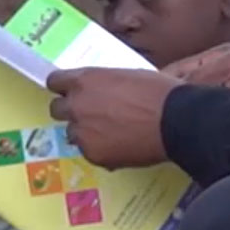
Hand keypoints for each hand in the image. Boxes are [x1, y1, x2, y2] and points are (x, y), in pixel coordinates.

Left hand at [43, 67, 177, 169]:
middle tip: (90, 114)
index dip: (63, 88)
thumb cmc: (158, 92)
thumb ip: (104, 84)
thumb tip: (101, 91)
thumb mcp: (126, 75)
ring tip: (110, 133)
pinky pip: (89, 151)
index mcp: (84, 81)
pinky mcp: (93, 154)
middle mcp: (77, 106)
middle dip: (71, 111)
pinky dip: (100, 149)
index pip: (54, 82)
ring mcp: (83, 132)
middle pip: (56, 109)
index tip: (71, 92)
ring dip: (85, 132)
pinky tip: (120, 146)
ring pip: (72, 133)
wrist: (175, 121)